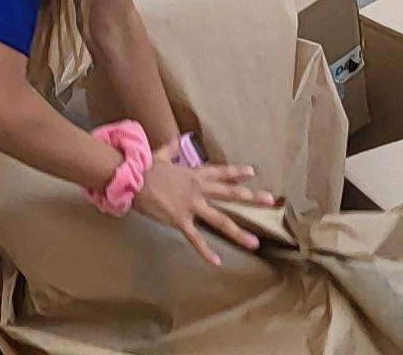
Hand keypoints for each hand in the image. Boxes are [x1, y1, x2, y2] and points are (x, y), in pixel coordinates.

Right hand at [131, 160, 273, 266]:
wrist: (132, 179)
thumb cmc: (144, 168)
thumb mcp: (160, 156)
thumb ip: (171, 149)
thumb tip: (175, 139)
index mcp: (194, 174)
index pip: (220, 173)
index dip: (236, 173)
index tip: (252, 173)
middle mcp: (198, 190)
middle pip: (229, 194)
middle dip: (251, 198)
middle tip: (270, 201)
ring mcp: (191, 206)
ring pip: (219, 220)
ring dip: (238, 232)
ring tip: (254, 243)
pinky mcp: (180, 220)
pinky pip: (196, 238)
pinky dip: (206, 251)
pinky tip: (217, 262)